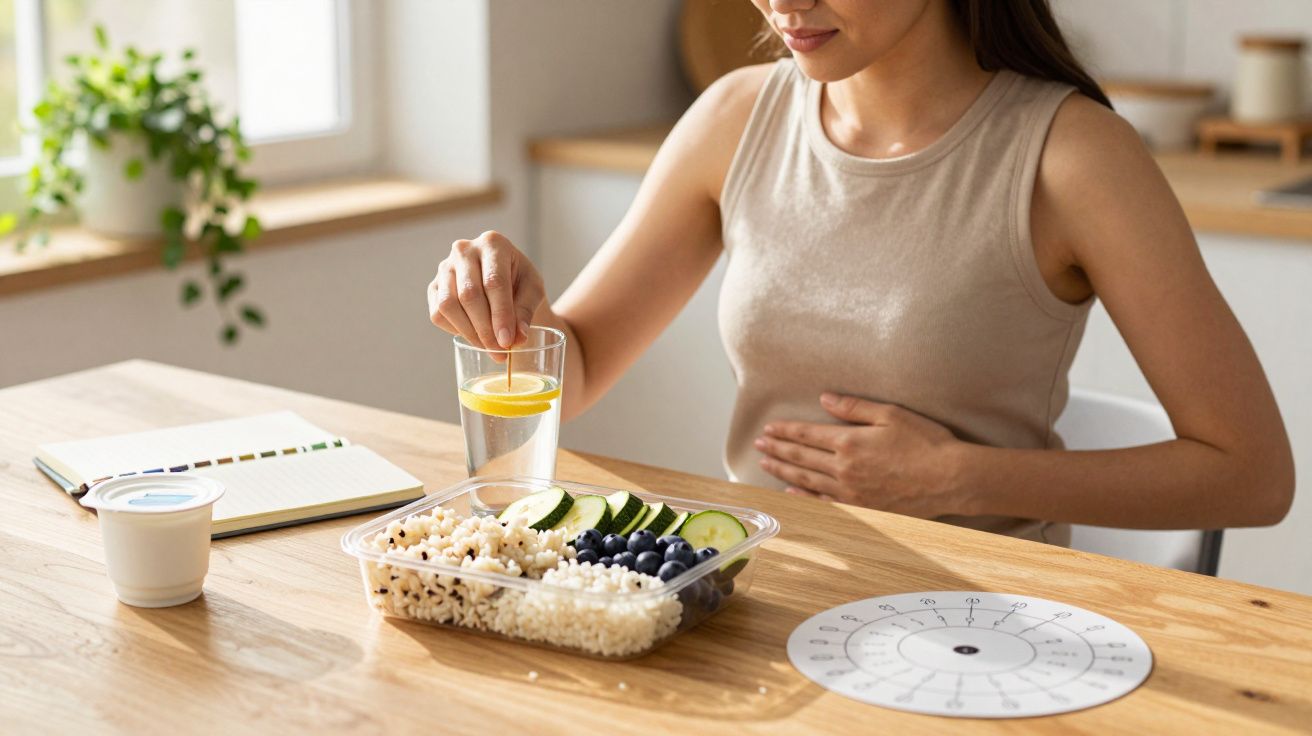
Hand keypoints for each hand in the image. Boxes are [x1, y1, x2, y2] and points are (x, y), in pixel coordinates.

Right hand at [427, 230, 545, 348]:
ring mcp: (445, 268)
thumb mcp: (533, 291)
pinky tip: (475, 335)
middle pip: (469, 294)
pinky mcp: (434, 287)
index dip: (501, 314)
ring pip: (448, 305)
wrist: (504, 280)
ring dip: (470, 333)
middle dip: (485, 328)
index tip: (508, 341)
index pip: (494, 282)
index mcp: (493, 243)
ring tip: (490, 348)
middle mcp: (464, 250)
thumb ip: (526, 311)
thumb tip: (517, 338)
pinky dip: (456, 330)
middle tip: (500, 352)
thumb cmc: (521, 283)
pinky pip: (438, 314)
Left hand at [754, 393, 965, 517]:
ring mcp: (851, 492)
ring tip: (765, 465)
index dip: (785, 431)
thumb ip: (853, 407)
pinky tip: (791, 494)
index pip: (807, 435)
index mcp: (849, 442)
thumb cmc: (926, 443)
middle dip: (777, 449)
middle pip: (801, 458)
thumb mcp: (890, 414)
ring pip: (807, 481)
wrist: (951, 479)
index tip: (768, 428)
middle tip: (758, 445)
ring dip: (783, 472)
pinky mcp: (862, 508)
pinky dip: (804, 498)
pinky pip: (824, 503)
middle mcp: (844, 469)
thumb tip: (824, 399)